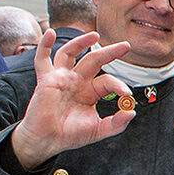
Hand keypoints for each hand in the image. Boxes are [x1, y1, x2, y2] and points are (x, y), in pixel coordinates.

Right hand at [10, 30, 134, 169]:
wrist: (47, 141)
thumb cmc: (70, 135)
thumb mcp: (98, 130)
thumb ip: (116, 123)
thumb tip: (132, 112)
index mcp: (90, 91)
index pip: (107, 81)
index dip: (118, 85)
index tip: (127, 94)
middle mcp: (77, 81)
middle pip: (94, 60)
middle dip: (110, 52)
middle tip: (126, 45)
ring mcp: (61, 78)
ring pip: (70, 53)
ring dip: (81, 42)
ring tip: (95, 35)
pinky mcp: (46, 80)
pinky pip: (42, 59)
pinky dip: (44, 44)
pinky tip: (49, 33)